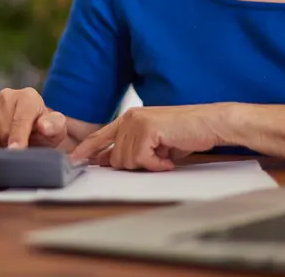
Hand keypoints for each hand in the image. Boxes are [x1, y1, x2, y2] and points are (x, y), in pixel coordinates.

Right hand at [0, 87, 67, 148]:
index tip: (16, 151)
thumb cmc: (42, 130)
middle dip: (10, 145)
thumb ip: (54, 126)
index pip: (20, 120)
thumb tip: (43, 126)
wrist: (28, 127)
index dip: (18, 138)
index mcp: (28, 97)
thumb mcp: (56, 130)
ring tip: (7, 141)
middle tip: (19, 146)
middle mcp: (7, 95)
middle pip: (3, 132)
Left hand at [70, 105, 226, 170]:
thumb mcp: (154, 143)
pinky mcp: (147, 129)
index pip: (99, 136)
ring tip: (165, 155)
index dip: (85, 150)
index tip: (73, 161)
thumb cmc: (186, 133)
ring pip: (127, 161)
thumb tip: (111, 162)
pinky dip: (157, 165)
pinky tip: (169, 158)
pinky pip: (142, 160)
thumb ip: (133, 149)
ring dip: (148, 164)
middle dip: (136, 166)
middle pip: (115, 158)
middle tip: (157, 159)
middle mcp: (128, 118)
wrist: (210, 123)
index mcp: (128, 119)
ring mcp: (136, 122)